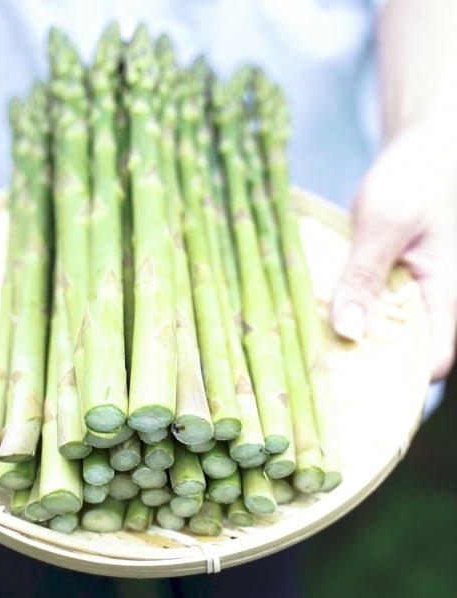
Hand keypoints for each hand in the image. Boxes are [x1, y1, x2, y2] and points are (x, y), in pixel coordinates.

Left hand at [332, 121, 456, 379]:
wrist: (424, 147)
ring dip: (351, 336)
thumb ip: (365, 276)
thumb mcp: (384, 225)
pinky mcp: (388, 276)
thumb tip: (348, 332)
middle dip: (366, 364)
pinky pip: (368, 303)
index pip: (432, 360)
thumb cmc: (414, 179)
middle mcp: (430, 299)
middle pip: (402, 350)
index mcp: (445, 293)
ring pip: (381, 328)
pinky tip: (313, 314)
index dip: (398, 380)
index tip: (353, 390)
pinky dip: (346, 310)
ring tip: (309, 349)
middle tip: (319, 374)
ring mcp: (409, 288)